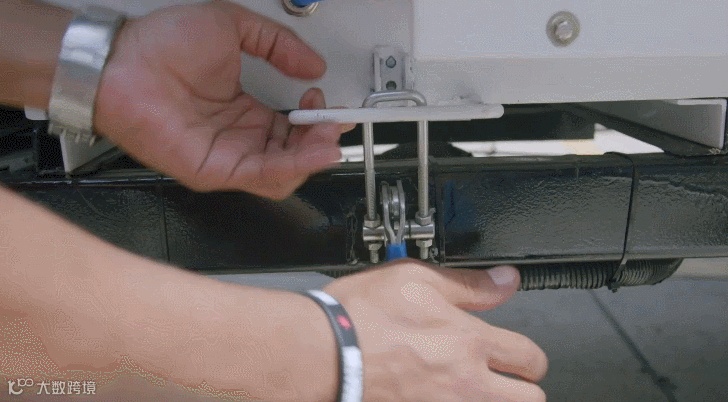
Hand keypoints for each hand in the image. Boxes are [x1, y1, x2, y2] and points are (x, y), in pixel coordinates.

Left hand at [94, 1, 349, 198]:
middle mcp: (239, 137)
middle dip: (322, 141)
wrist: (119, 61)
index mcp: (245, 110)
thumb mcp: (233, 28)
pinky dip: (294, 166)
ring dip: (313, 158)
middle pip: (295, 155)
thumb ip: (277, 44)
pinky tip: (313, 150)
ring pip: (285, 174)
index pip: (294, 129)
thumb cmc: (159, 46)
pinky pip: (262, 177)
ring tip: (326, 137)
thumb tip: (312, 64)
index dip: (316, 118)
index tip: (323, 99)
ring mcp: (228, 156)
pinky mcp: (215, 170)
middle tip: (331, 122)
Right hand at [325, 260, 547, 401]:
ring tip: (473, 389)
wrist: (321, 353)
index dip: (529, 355)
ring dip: (494, 400)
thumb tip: (505, 279)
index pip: (530, 358)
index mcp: (470, 343)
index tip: (517, 354)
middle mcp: (466, 384)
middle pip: (529, 400)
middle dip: (522, 388)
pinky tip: (441, 395)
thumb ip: (469, 284)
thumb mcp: (415, 280)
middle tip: (504, 379)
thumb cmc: (360, 316)